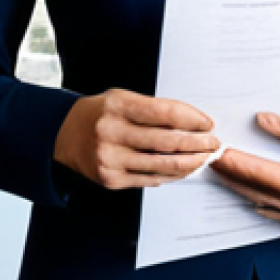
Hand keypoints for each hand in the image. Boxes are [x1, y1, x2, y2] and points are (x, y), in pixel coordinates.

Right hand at [53, 88, 219, 189]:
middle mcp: (111, 131)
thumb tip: (193, 123)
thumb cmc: (101, 113)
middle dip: (197, 143)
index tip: (207, 123)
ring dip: (190, 162)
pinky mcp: (110, 179)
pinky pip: (149, 179)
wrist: (65, 134)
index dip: (192, 119)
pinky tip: (183, 170)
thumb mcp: (122, 99)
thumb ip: (154, 109)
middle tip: (213, 143)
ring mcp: (110, 158)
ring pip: (162, 164)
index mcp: (117, 105)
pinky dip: (171, 175)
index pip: (165, 112)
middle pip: (167, 140)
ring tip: (204, 158)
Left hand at [209, 113, 279, 228]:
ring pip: (265, 205)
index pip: (267, 176)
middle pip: (258, 193)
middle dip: (230, 176)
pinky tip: (245, 195)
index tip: (218, 152)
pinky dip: (257, 202)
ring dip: (239, 190)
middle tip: (207, 160)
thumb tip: (265, 121)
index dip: (239, 164)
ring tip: (218, 173)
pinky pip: (278, 214)